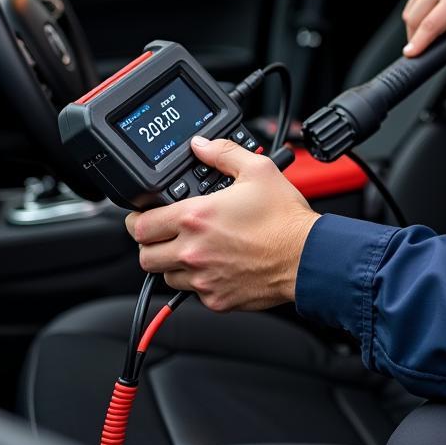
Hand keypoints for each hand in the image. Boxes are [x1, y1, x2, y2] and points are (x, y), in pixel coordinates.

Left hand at [125, 137, 319, 312]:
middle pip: (145, 256)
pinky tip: (217, 264)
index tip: (144, 216)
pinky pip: (193, 292)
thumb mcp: (257, 170)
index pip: (141, 225)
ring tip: (194, 248)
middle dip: (150, 243)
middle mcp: (193, 251)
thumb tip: (201, 145)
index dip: (138, 219)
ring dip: (173, 263)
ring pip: (167, 276)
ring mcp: (204, 278)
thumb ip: (223, 153)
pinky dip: (199, 279)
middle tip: (163, 234)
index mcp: (196, 217)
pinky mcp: (217, 299)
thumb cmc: (284, 218)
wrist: (307, 256)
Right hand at [402, 0, 445, 63]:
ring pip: (410, 8)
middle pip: (413, 18)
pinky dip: (418, 9)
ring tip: (434, 28)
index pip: (429, 26)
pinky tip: (433, 12)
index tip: (410, 54)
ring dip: (416, 23)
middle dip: (416, 37)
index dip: (417, 44)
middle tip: (427, 46)